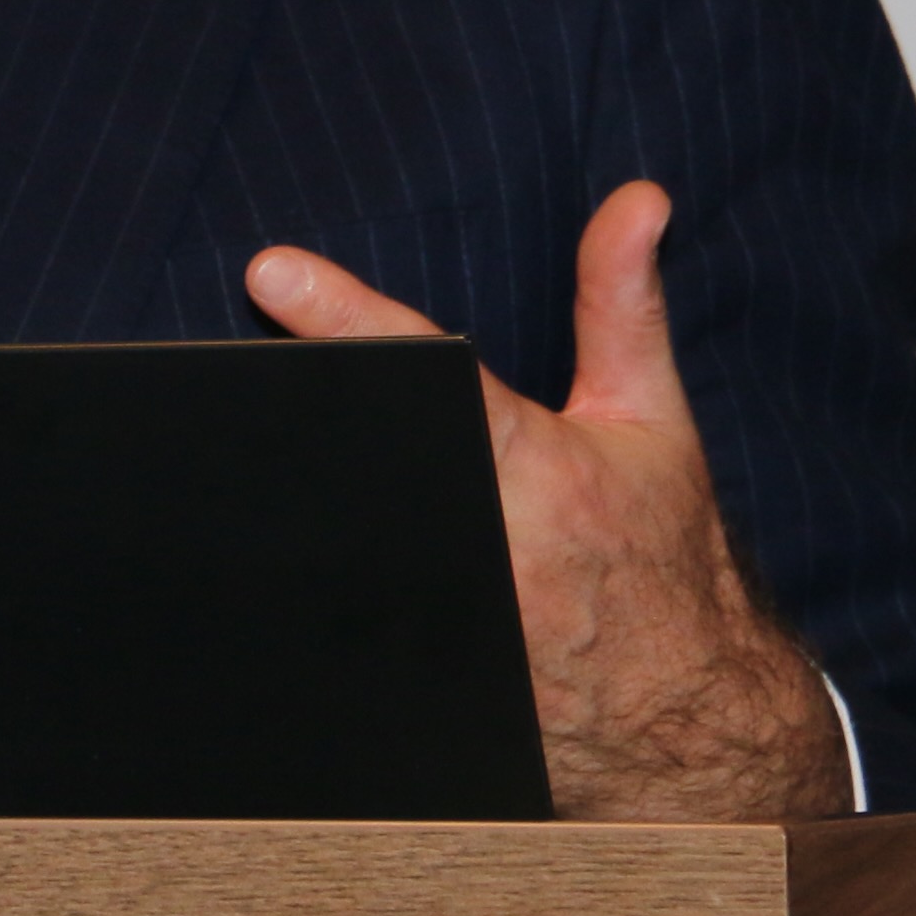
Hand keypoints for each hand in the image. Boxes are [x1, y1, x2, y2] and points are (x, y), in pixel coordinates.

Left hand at [245, 182, 848, 823]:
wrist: (683, 717)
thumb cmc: (662, 555)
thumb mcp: (650, 421)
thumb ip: (622, 306)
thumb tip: (636, 198)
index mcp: (542, 473)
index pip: (432, 376)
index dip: (347, 320)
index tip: (273, 271)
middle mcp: (490, 549)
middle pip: (361, 462)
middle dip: (300, 417)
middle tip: (236, 380)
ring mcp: (445, 625)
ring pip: (333, 552)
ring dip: (290, 503)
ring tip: (232, 468)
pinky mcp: (414, 679)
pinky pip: (337, 622)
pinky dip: (303, 586)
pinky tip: (255, 559)